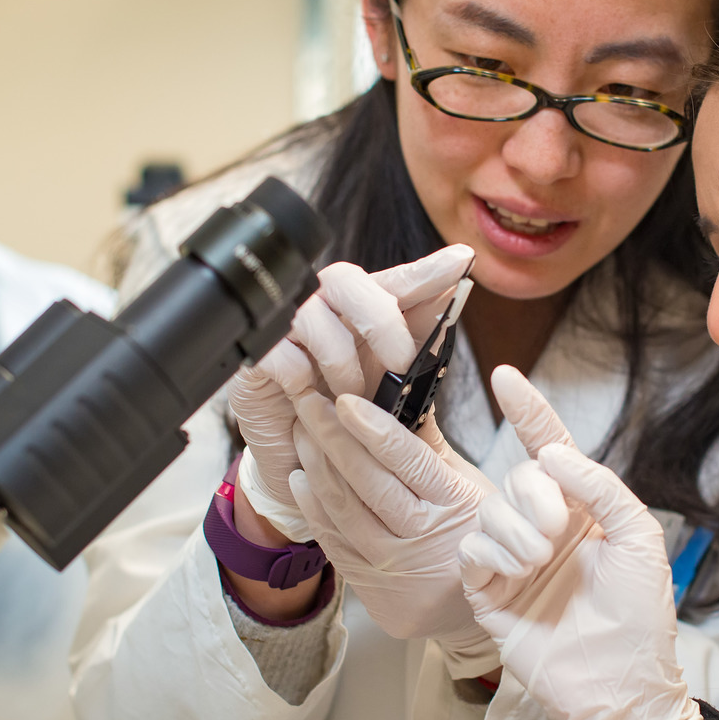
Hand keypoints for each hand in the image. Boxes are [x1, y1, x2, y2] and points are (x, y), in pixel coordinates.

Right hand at [227, 245, 473, 540]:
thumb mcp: (394, 386)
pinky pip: (281, 355)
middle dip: (382, 321)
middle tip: (400, 364)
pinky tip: (310, 399)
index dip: (428, 270)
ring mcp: (284, 330)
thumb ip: (421, 342)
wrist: (300, 459)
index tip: (462, 260)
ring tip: (352, 398)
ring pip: (313, 317)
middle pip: (346, 281)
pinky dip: (303, 380)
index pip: (397, 279)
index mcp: (361, 309)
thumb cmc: (349, 414)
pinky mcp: (256, 359)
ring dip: (343, 363)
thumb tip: (458, 297)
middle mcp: (321, 307)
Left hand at [286, 365, 573, 677]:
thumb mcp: (473, 489)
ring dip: (316, 467)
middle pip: (368, 482)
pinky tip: (300, 479)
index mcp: (455, 506)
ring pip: (345, 511)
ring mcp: (395, 569)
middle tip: (308, 403)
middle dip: (333, 437)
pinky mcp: (373, 590)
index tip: (345, 400)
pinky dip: (313, 508)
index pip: (408, 461)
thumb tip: (408, 395)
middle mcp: (423, 539)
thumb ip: (435, 448)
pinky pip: (335, 543)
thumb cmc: (478, 539)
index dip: (374, 429)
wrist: (475, 615)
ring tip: (300, 433)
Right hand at [460, 439, 700, 719]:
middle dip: (534, 495)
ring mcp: (513, 560)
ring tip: (539, 564)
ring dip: (515, 529)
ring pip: (489, 511)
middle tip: (557, 532)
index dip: (528, 412)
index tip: (504, 375)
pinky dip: (491, 553)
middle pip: (517, 478)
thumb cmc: (639, 619)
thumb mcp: (639, 540)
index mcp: (582, 512)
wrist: (619, 686)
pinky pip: (471, 550)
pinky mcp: (487, 592)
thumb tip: (552, 455)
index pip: (549, 450)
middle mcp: (544, 529)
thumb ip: (602, 487)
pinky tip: (515, 575)